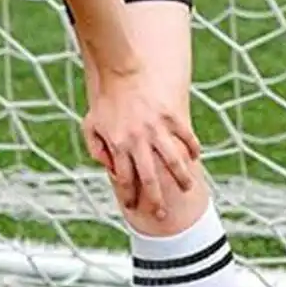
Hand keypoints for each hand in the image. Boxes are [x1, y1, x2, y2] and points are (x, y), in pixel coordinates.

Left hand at [82, 75, 200, 217]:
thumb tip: (110, 169)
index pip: (125, 180)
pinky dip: (192, 148)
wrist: (120, 71)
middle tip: (162, 215)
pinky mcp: (171, 116)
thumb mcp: (90, 125)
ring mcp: (156, 129)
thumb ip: (96, 149)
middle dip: (156, 200)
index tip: (134, 206)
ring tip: (186, 189)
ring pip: (173, 162)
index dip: (130, 196)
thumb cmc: (105, 100)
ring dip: (181, 179)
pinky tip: (194, 158)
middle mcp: (138, 140)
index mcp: (118, 145)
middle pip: (150, 179)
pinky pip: (185, 137)